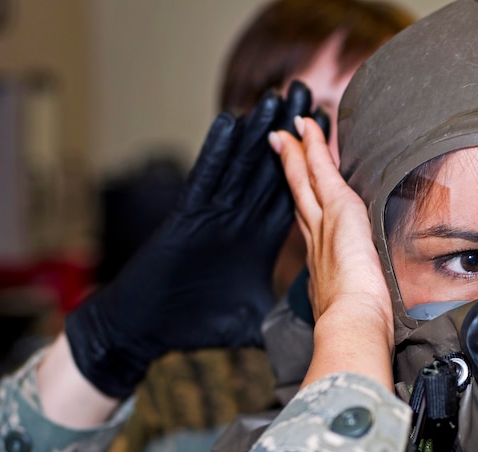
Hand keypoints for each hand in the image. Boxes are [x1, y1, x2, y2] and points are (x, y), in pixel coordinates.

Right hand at [65, 82, 328, 397]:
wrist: (146, 330)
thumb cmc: (193, 324)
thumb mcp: (252, 319)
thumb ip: (280, 315)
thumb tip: (312, 331)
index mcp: (257, 240)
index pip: (291, 196)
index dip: (312, 166)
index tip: (331, 138)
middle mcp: (237, 219)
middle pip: (270, 168)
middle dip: (289, 132)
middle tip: (308, 93)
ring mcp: (213, 214)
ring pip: (241, 165)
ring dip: (257, 130)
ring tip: (277, 97)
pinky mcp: (189, 215)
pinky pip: (207, 176)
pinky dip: (218, 152)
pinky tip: (231, 123)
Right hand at [272, 117, 393, 389]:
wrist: (352, 322)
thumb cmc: (357, 328)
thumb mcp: (353, 316)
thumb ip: (354, 309)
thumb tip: (365, 323)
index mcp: (322, 269)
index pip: (311, 229)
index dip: (303, 207)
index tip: (297, 195)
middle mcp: (316, 243)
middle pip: (301, 198)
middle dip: (292, 173)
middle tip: (281, 148)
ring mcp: (323, 224)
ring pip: (306, 180)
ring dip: (298, 154)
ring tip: (289, 131)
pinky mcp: (338, 209)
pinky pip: (322, 169)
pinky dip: (313, 147)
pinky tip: (309, 129)